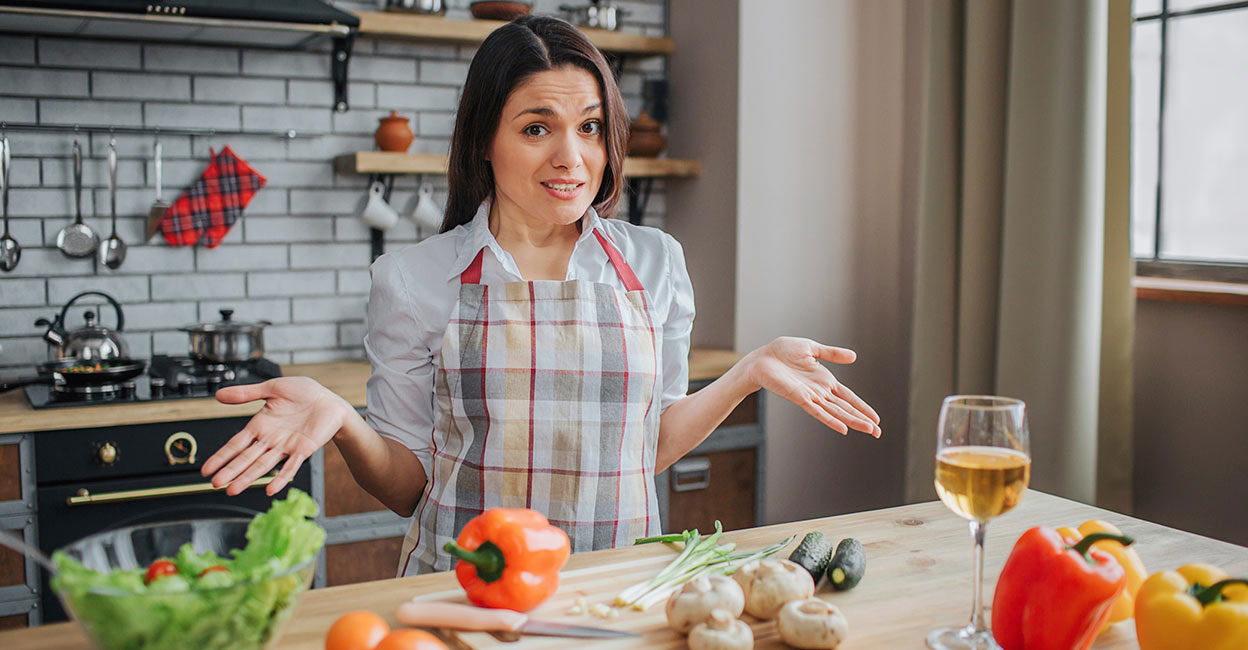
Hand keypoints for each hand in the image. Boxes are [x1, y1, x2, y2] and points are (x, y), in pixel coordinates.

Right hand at [201, 376, 351, 495]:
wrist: (330, 401)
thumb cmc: (304, 394)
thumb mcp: (272, 388)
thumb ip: (246, 393)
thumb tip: (219, 395)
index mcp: (260, 425)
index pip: (236, 444)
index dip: (221, 456)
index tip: (206, 469)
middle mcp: (270, 439)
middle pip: (246, 458)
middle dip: (230, 470)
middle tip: (216, 483)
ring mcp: (286, 446)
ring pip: (263, 465)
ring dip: (248, 477)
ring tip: (233, 489)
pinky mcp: (303, 450)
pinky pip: (291, 466)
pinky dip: (281, 477)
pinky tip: (271, 488)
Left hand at [746, 336, 881, 436]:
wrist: (762, 357)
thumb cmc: (782, 352)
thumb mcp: (812, 348)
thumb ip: (832, 354)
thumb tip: (854, 357)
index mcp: (825, 381)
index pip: (848, 397)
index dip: (862, 408)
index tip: (876, 419)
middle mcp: (820, 392)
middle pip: (845, 408)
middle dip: (862, 420)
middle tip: (878, 433)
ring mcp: (810, 396)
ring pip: (836, 412)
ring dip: (852, 421)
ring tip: (869, 430)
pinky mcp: (799, 398)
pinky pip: (818, 411)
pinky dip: (831, 420)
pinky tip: (843, 428)